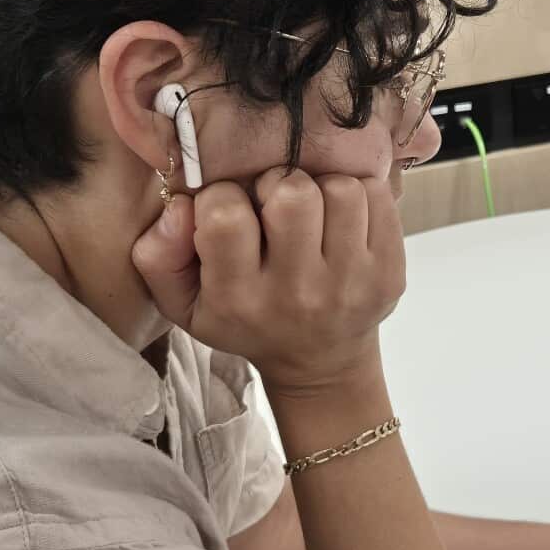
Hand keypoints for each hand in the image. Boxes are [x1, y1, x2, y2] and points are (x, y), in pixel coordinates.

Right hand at [132, 167, 405, 395]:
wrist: (319, 363)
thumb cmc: (246, 321)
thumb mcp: (183, 303)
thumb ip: (159, 254)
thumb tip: (180, 204)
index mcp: (239, 298)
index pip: (225, 215)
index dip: (223, 197)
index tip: (233, 212)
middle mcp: (297, 292)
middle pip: (291, 194)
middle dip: (277, 185)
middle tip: (274, 206)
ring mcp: (351, 282)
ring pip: (339, 190)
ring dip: (321, 188)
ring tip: (311, 211)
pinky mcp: (389, 271)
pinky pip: (377, 195)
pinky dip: (358, 194)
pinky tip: (341, 218)